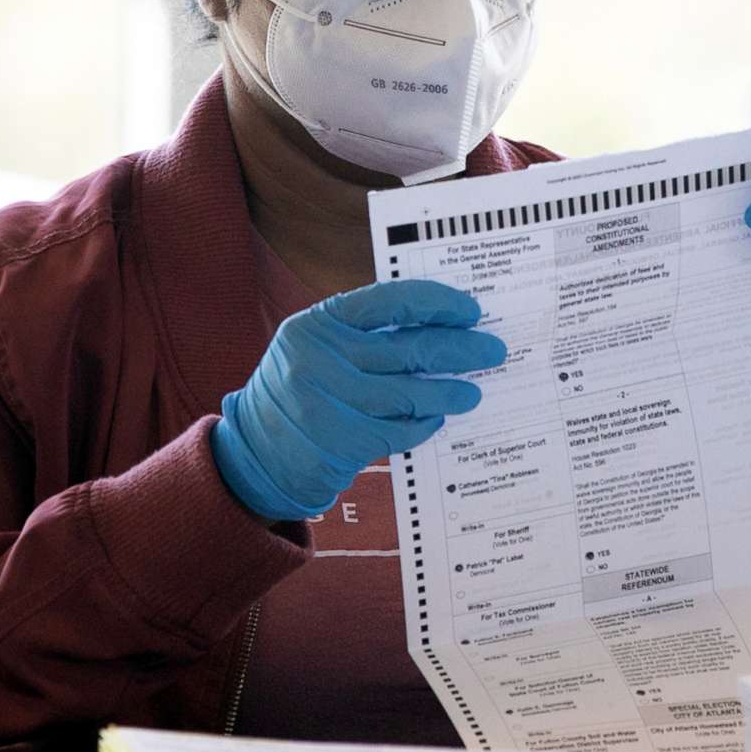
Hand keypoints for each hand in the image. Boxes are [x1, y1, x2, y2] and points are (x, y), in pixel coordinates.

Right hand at [212, 279, 508, 521]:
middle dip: (462, 349)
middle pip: (411, 348)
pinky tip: (437, 418)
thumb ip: (367, 331)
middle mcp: (322, 358)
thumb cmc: (302, 388)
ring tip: (473, 391)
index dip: (438, 303)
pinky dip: (425, 424)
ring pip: (412, 394)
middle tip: (494, 351)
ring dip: (451, 393)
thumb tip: (441, 324)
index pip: (393, 300)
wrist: (256, 451)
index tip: (470, 310)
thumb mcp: (319, 345)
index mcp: (320, 322)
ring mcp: (331, 403)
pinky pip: (401, 430)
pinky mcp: (342, 443)